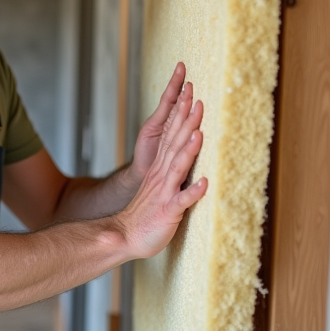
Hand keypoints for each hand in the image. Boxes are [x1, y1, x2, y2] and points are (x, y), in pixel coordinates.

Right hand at [117, 73, 206, 258]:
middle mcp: (161, 176)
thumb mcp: (158, 186)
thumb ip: (170, 168)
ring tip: (200, 134)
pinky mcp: (168, 212)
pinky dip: (192, 192)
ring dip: (189, 151)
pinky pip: (181, 201)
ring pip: (177, 167)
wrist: (124, 236)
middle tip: (195, 99)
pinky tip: (205, 184)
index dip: (181, 116)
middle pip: (175, 144)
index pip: (171, 137)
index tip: (190, 95)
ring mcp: (164, 193)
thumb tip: (180, 151)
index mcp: (160, 169)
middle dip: (186, 122)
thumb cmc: (146, 214)